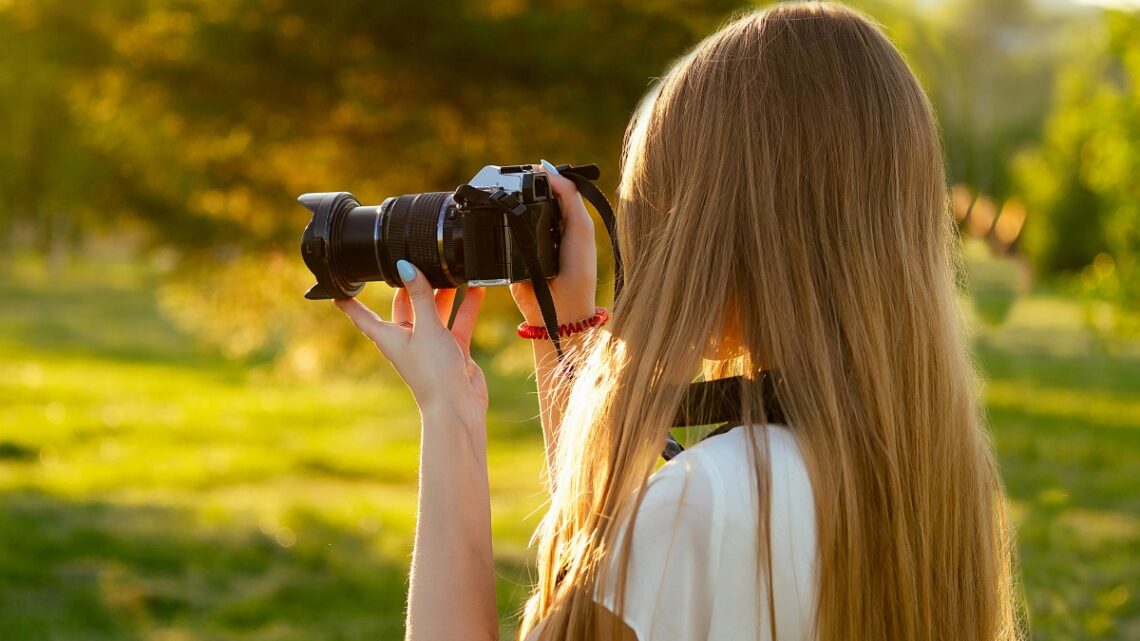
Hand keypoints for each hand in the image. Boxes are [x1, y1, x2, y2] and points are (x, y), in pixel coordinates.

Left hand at [335, 260, 487, 418]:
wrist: (458, 405)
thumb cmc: (433, 372)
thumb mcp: (426, 328)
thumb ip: (421, 296)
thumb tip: (407, 267)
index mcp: (389, 337)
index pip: (363, 317)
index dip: (350, 304)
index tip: (337, 289)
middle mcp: (408, 339)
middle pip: (405, 305)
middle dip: (411, 285)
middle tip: (414, 259)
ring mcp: (431, 343)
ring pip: (434, 310)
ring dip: (443, 292)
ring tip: (450, 267)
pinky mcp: (452, 348)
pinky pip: (458, 321)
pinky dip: (466, 306)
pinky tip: (476, 288)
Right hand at [510, 159, 597, 325]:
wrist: (561, 310)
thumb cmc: (578, 272)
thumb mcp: (580, 229)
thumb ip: (570, 197)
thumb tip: (549, 170)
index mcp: (564, 222)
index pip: (550, 192)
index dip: (542, 179)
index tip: (532, 168)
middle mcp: (544, 231)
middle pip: (528, 201)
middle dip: (521, 191)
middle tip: (512, 181)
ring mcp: (525, 243)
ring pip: (512, 216)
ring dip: (508, 208)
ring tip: (506, 198)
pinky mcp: (509, 257)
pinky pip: (499, 237)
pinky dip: (498, 227)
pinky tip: (498, 219)